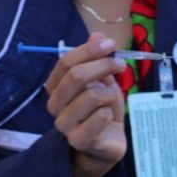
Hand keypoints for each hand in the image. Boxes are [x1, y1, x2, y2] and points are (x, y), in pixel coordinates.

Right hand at [44, 32, 126, 176]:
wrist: (108, 142)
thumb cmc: (102, 107)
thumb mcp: (103, 79)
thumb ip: (98, 58)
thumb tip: (97, 34)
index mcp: (56, 87)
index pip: (65, 62)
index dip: (89, 50)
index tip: (111, 45)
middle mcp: (55, 105)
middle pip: (76, 76)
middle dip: (103, 65)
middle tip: (121, 65)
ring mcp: (64, 124)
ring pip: (91, 95)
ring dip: (108, 93)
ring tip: (110, 100)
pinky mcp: (78, 140)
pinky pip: (98, 118)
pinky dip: (108, 112)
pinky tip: (108, 117)